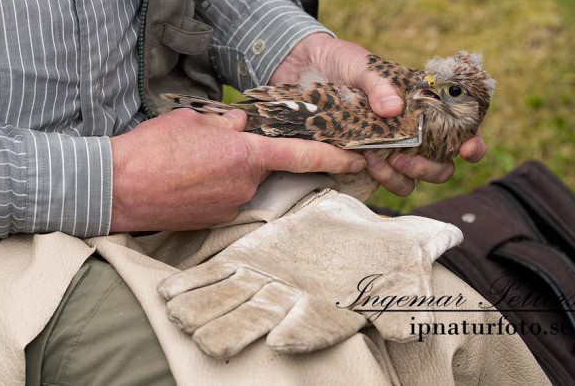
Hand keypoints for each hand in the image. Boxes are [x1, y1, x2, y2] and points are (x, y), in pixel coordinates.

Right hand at [109, 108, 365, 232]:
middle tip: (207, 148)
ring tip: (186, 163)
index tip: (356, 159)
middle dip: (245, 156)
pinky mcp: (212, 222)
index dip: (333, 157)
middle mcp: (243, 185)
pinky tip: (184, 179)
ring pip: (240, 183)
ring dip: (224, 171)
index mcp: (244, 154)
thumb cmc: (151, 148)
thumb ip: (226, 122)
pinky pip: (223, 198)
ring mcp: (228, 207)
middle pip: (261, 167)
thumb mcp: (192, 121)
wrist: (116, 187)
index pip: (300, 156)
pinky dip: (211, 187)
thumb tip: (241, 125)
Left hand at [158, 190, 462, 357]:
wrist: (365, 230)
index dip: (299, 334)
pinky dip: (193, 282)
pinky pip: (217, 273)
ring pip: (231, 300)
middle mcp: (293, 302)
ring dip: (203, 310)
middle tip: (207, 344)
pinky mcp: (248, 259)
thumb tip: (407, 329)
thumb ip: (404, 303)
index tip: (282, 341)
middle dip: (233, 333)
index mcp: (330, 310)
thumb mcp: (406, 278)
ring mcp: (267, 282)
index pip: (314, 328)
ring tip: (178, 318)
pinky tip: (167, 293)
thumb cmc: (390, 261)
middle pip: (260, 321)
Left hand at [270, 33, 486, 195]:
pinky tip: (366, 163)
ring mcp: (389, 147)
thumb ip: (377, 84)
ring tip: (382, 161)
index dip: (472, 142)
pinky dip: (381, 179)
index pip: (460, 127)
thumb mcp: (361, 65)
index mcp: (422, 104)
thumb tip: (393, 110)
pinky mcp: (365, 159)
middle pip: (442, 163)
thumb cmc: (340, 62)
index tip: (468, 149)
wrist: (302, 69)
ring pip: (414, 179)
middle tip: (408, 157)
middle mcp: (411, 130)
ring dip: (405, 177)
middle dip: (433, 167)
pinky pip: (384, 181)